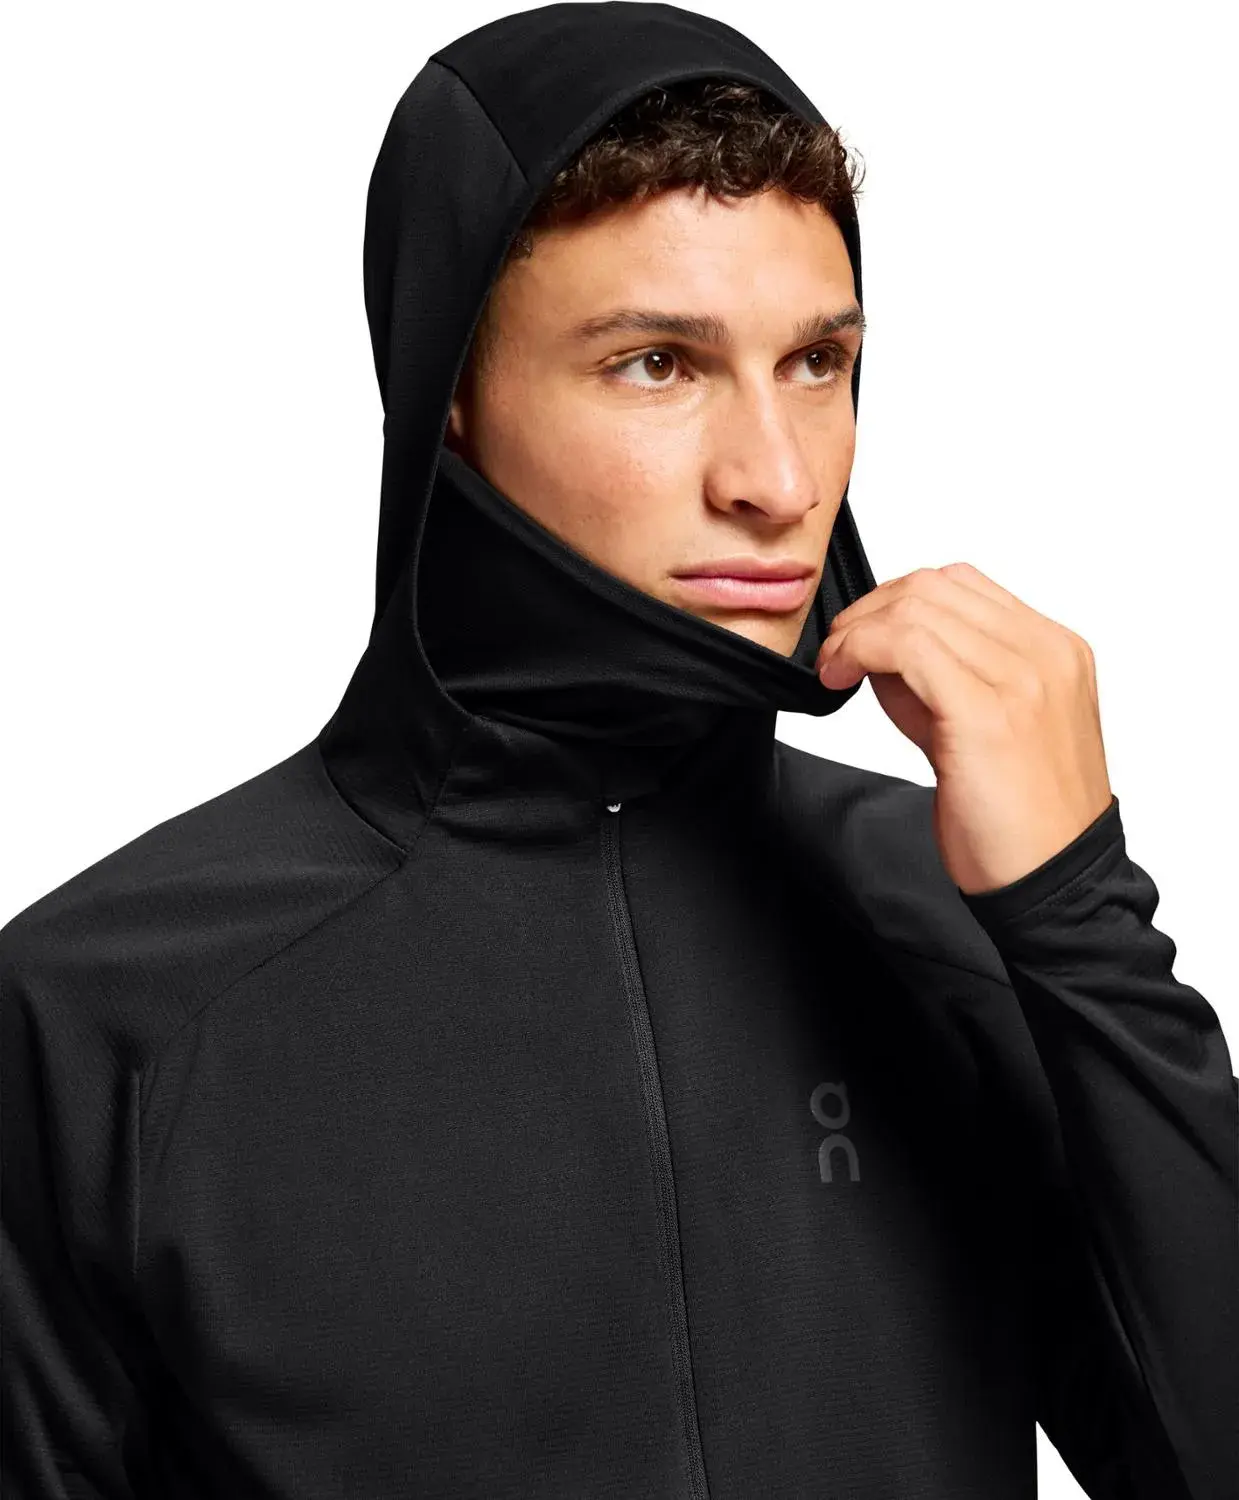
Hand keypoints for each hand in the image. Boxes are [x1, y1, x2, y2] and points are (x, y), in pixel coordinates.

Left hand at [816, 562, 1112, 894]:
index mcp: (1055, 651)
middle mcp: (1045, 653)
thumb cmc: (1022, 820)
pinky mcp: (986, 711)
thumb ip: (943, 678)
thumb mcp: (986, 727)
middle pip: (935, 586)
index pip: (961, 584)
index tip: (860, 637)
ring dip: (857, 630)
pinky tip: (839, 677)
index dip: (896, 601)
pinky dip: (859, 649)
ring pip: (916, 607)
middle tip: (836, 651)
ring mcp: (1022, 678)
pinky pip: (906, 644)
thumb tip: (877, 649)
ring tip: (834, 667)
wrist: (1055, 884)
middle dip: (869, 611)